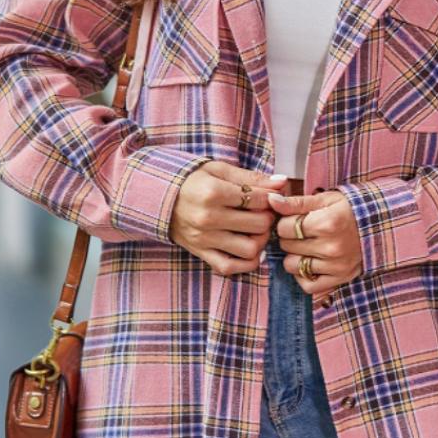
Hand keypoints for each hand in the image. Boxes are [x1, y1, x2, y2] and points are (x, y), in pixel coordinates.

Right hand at [170, 160, 287, 275]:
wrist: (156, 197)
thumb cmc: (191, 180)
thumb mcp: (218, 170)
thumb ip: (251, 177)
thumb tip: (282, 182)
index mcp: (214, 192)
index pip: (260, 199)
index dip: (272, 198)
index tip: (270, 196)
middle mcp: (209, 218)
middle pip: (259, 224)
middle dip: (268, 217)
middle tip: (264, 212)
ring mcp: (204, 239)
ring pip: (250, 249)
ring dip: (260, 241)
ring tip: (256, 230)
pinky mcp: (200, 253)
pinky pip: (231, 267)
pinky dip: (246, 263)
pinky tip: (249, 249)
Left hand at [267, 188, 362, 293]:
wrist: (380, 224)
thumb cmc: (350, 209)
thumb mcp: (325, 199)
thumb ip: (296, 202)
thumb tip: (271, 201)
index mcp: (326, 223)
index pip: (284, 227)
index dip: (285, 222)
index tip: (296, 220)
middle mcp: (331, 247)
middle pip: (286, 246)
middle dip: (289, 238)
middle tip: (302, 232)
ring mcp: (335, 266)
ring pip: (292, 266)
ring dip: (294, 256)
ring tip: (306, 247)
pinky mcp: (340, 279)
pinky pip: (307, 285)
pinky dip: (303, 276)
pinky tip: (310, 263)